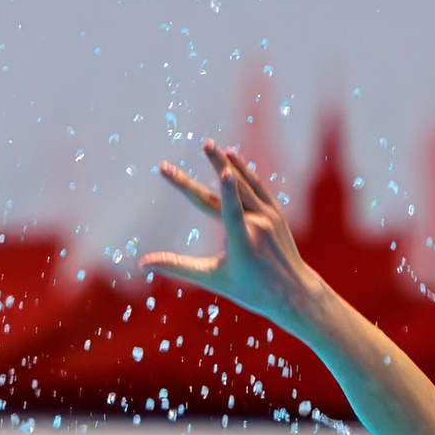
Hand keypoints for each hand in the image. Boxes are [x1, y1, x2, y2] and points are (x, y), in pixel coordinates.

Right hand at [141, 140, 324, 330]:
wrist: (292, 292)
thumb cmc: (250, 289)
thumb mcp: (213, 279)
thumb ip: (178, 267)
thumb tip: (142, 263)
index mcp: (244, 242)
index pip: (233, 213)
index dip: (229, 192)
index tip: (225, 171)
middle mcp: (259, 226)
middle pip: (233, 190)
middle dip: (215, 165)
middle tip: (204, 143)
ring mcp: (270, 218)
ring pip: (247, 185)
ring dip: (229, 162)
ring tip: (210, 145)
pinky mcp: (277, 214)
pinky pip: (258, 188)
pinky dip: (245, 173)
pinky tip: (232, 158)